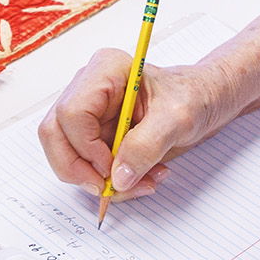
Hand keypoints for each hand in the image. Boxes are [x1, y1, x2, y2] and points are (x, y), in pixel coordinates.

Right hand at [37, 53, 227, 202]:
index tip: (112, 169)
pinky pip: (82, 165)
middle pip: (55, 134)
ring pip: (64, 154)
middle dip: (79, 169)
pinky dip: (107, 182)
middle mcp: (88, 89)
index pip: (71, 113)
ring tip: (140, 183)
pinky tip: (139, 179)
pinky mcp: (92, 135)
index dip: (87, 147)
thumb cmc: (193, 96)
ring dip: (95, 180)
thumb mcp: (178, 119)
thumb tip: (117, 178)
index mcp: (105, 71)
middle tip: (109, 189)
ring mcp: (87, 113)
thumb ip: (147, 146)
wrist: (203, 102)